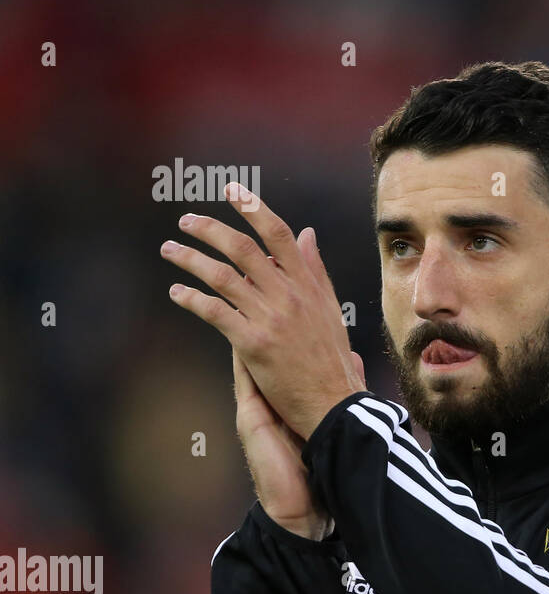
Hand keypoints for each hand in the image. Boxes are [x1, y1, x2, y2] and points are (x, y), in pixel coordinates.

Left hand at [161, 185, 364, 439]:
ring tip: (170, 250)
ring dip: (190, 259)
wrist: (333, 402)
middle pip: (243, 249)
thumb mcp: (329, 308)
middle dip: (209, 229)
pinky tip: (176, 292)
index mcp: (308, 284)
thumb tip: (307, 232)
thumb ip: (314, 269)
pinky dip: (191, 298)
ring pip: (222, 276)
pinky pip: (214, 311)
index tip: (232, 190)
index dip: (253, 209)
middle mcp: (289, 296)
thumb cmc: (331, 359)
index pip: (279, 235)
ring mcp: (270, 318)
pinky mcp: (253, 344)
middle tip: (186, 220)